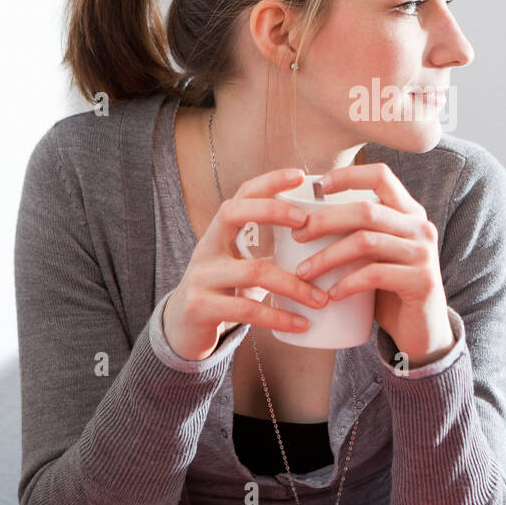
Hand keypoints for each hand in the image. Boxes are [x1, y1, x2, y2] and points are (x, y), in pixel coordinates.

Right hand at [162, 167, 330, 360]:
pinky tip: (302, 324)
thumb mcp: (240, 265)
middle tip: (306, 222)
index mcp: (218, 233)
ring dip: (294, 284)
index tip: (300, 175)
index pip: (241, 195)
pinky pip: (246, 310)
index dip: (269, 181)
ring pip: (253, 271)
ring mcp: (201, 276)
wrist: (183, 330)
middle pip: (234, 213)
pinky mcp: (201, 307)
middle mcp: (206, 248)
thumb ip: (268, 250)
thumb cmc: (224, 292)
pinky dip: (279, 317)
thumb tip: (322, 239)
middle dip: (272, 211)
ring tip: (322, 298)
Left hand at [291, 163, 453, 368]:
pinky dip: (347, 283)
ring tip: (303, 272)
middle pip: (366, 210)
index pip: (381, 176)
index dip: (348, 176)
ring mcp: (423, 253)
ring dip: (328, 256)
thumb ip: (357, 234)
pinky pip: (375, 274)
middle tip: (297, 235)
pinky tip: (331, 294)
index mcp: (409, 212)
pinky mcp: (421, 281)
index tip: (318, 185)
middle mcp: (420, 227)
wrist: (423, 331)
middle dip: (325, 220)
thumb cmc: (389, 289)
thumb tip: (301, 221)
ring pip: (366, 241)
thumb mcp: (377, 256)